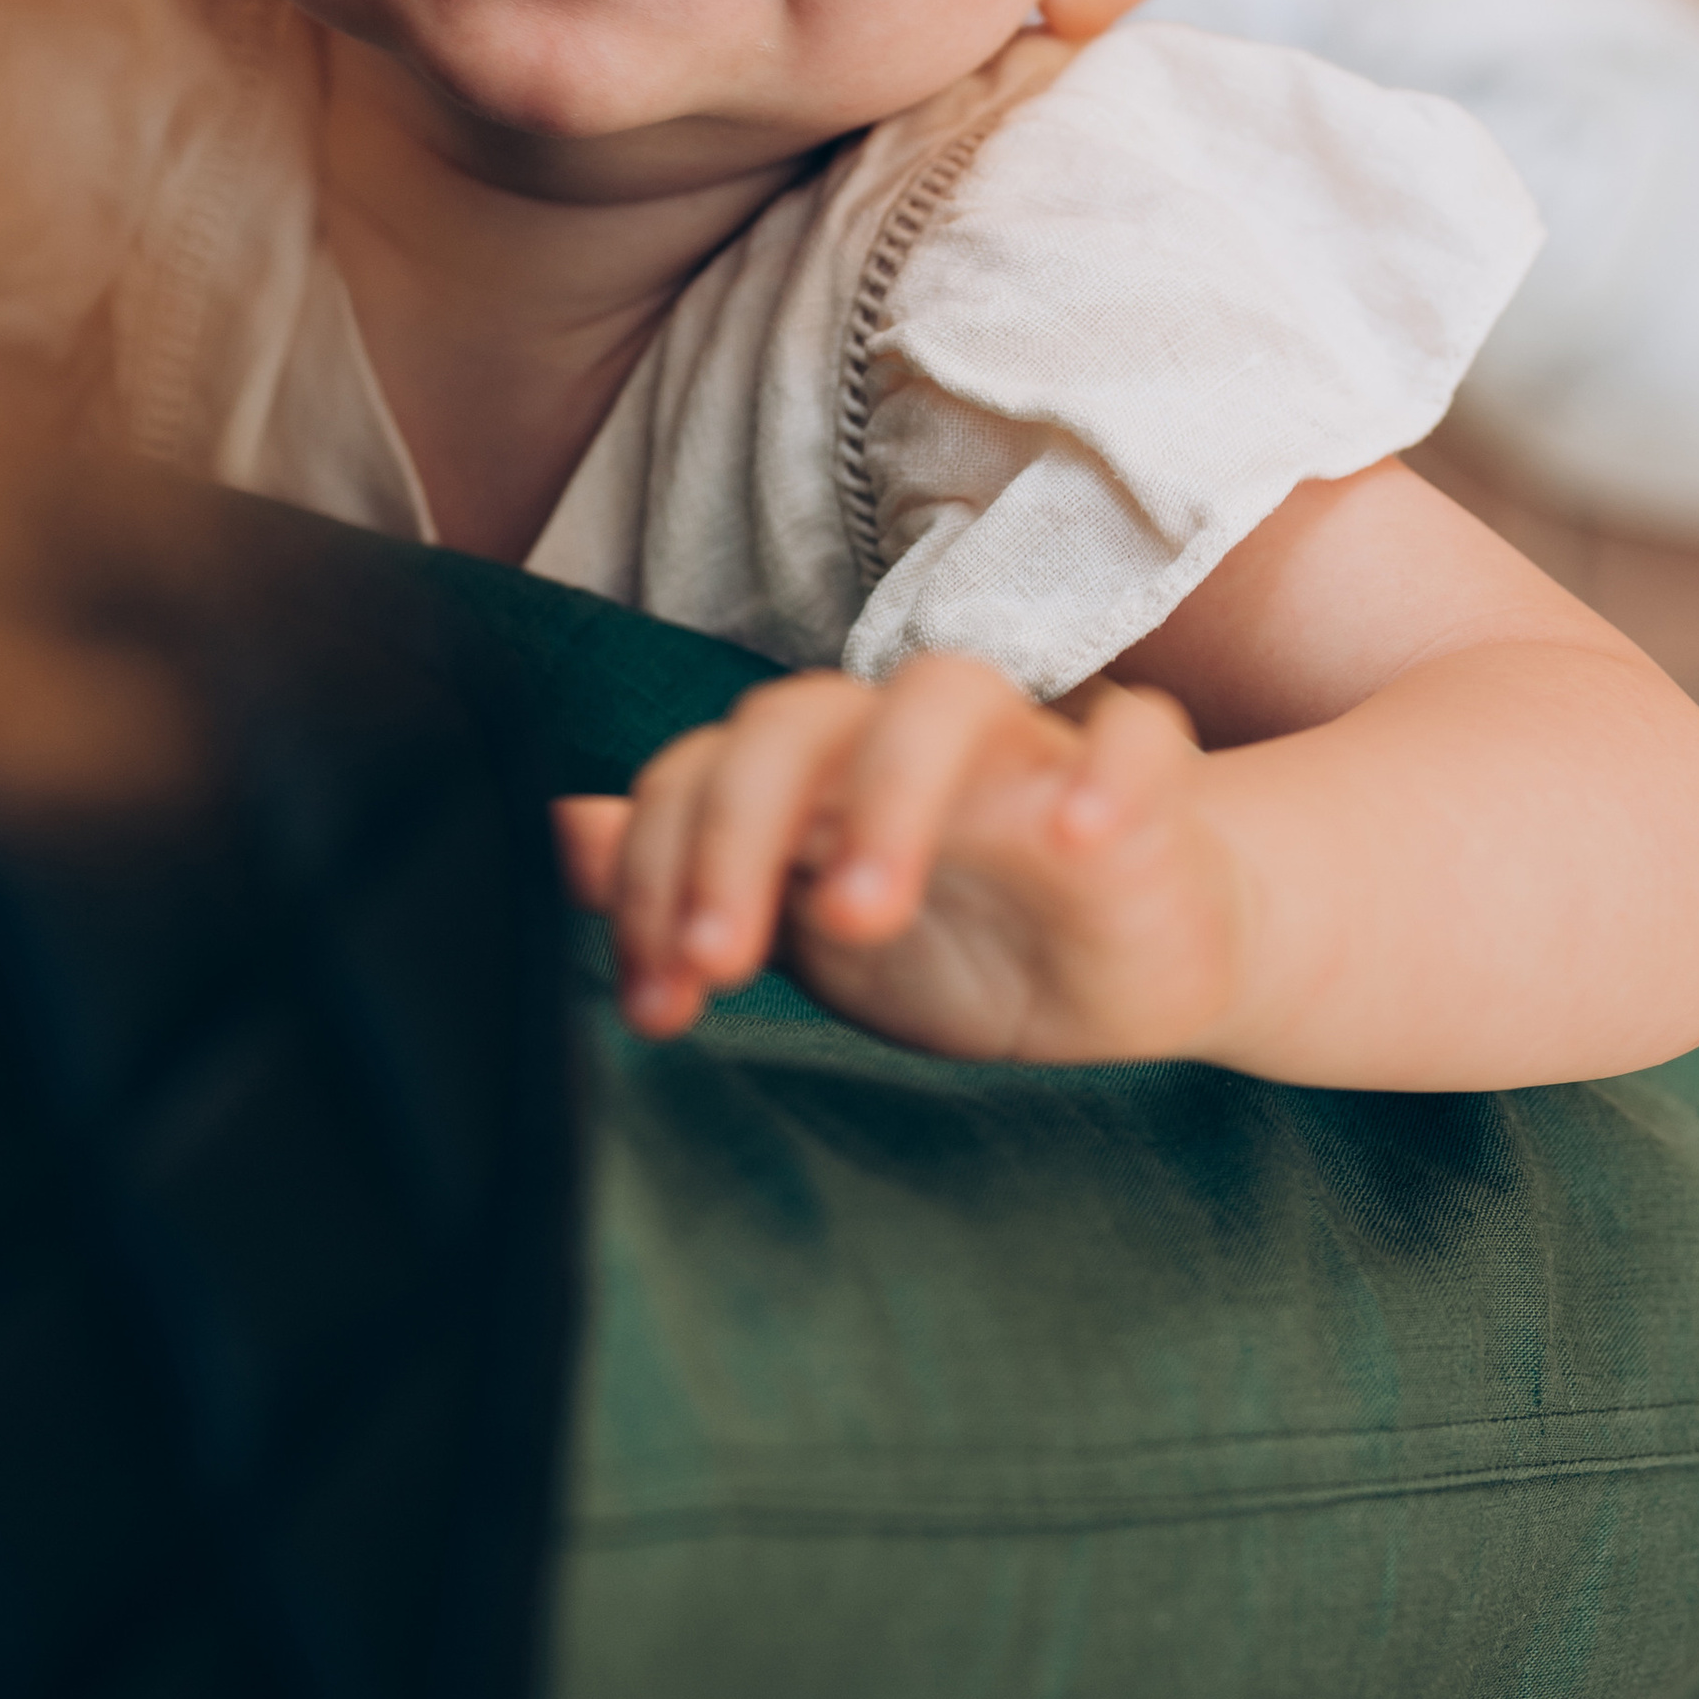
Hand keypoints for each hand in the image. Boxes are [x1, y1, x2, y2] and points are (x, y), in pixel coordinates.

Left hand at [555, 655, 1265, 1065]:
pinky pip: (1142, 736)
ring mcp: (1027, 758)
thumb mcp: (807, 934)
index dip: (659, 873)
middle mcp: (906, 748)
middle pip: (802, 716)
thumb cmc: (961, 941)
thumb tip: (551, 833)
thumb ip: (685, 877)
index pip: (704, 771)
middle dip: (739, 834)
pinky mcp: (1146, 795)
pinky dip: (1112, 772)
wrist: (1135, 967)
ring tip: (859, 916)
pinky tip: (1077, 842)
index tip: (660, 1004)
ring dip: (890, 793)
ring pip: (949, 695)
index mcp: (818, 779)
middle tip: (720, 961)